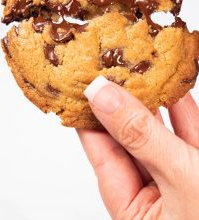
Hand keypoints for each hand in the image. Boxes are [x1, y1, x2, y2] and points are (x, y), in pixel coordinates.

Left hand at [78, 76, 198, 218]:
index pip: (100, 151)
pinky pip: (187, 126)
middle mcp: (151, 189)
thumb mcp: (180, 179)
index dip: (90, 114)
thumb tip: (101, 96)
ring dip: (150, 96)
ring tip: (135, 67)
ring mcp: (177, 171)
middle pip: (127, 135)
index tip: (85, 82)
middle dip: (121, 100)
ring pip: (157, 127)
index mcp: (132, 207)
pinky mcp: (198, 158)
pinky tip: (172, 80)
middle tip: (109, 67)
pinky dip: (181, 103)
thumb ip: (140, 136)